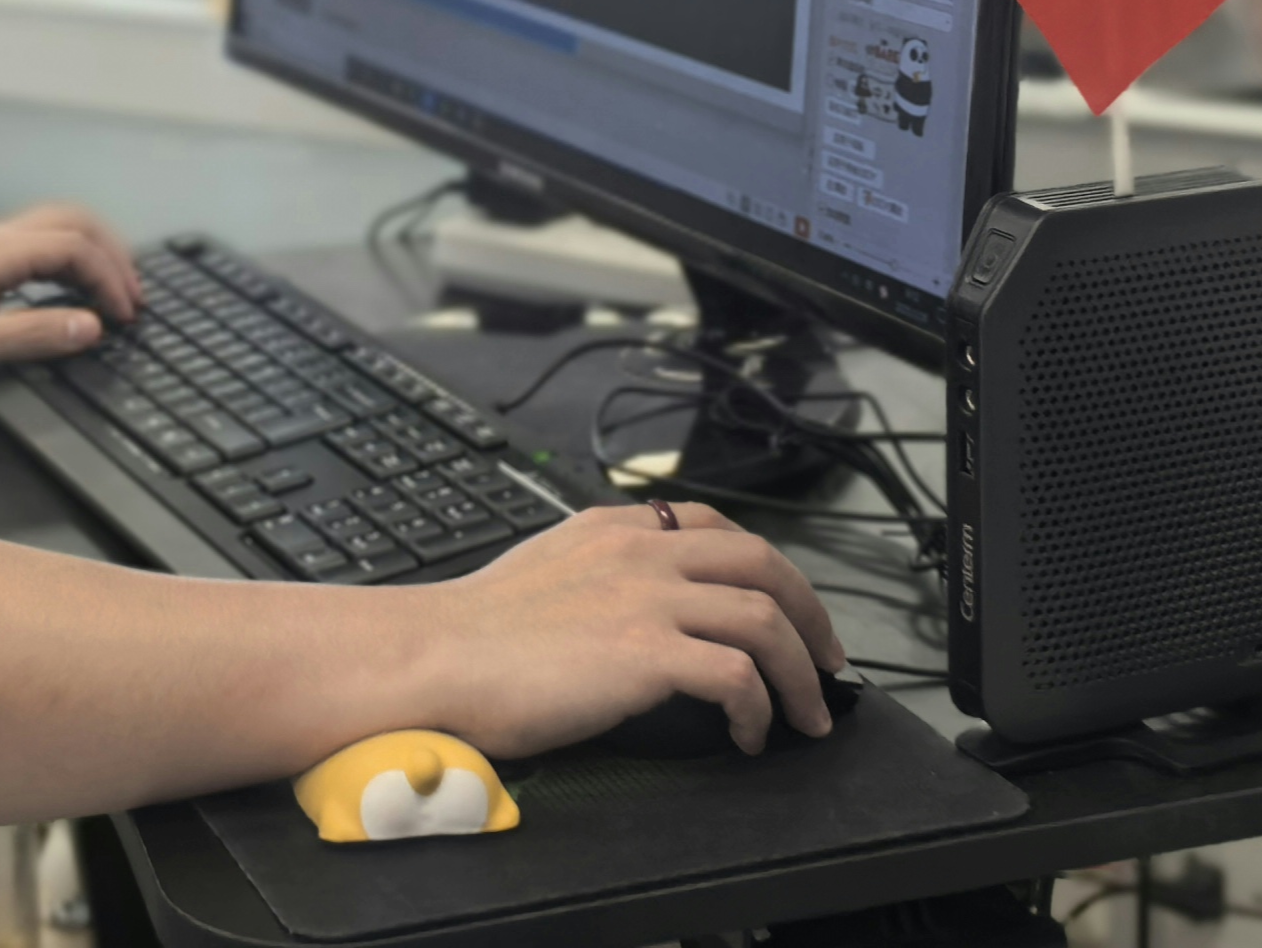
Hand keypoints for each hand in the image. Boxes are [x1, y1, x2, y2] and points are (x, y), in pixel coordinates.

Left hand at [0, 203, 144, 403]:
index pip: (73, 246)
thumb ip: (35, 334)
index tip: (126, 315)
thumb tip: (91, 325)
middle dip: (110, 253)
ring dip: (89, 255)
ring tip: (112, 290)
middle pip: (69, 223)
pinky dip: (65, 263)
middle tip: (134, 294)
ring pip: (52, 231)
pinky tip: (70, 292)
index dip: (109, 277)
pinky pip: (33, 249)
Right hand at [421, 502, 845, 758]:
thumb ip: (597, 572)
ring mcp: (646, 598)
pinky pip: (737, 676)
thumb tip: (630, 610)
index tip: (787, 607)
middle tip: (827, 662)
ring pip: (765, 617)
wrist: (434, 656)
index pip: (715, 527)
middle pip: (763, 563)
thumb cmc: (471, 632)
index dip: (767, 569)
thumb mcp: (545, 568)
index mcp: (614, 528)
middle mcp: (640, 551)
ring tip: (807, 715)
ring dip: (801, 673)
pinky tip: (748, 735)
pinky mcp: (646, 652)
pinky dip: (758, 709)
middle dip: (811, 615)